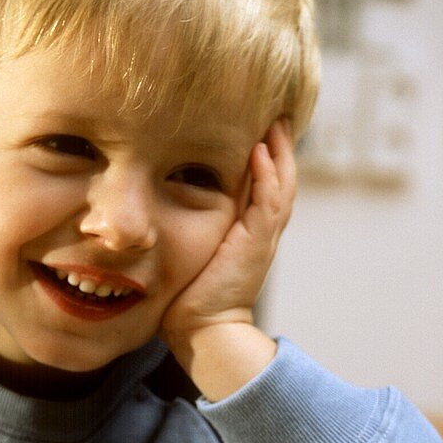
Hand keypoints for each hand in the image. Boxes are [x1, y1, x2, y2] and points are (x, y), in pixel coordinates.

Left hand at [160, 119, 296, 399]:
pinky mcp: (257, 244)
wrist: (201, 330)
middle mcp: (259, 231)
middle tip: (278, 111)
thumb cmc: (187, 298)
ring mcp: (261, 237)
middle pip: (279, 179)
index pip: (262, 185)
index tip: (258, 126)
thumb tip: (161, 207)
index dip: (265, 157)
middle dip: (279, 146)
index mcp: (246, 233)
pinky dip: (267, 175)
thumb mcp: (190, 253)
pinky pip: (268, 202)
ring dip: (280, 151)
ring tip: (277, 120)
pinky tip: (261, 150)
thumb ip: (188, 230)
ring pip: (280, 185)